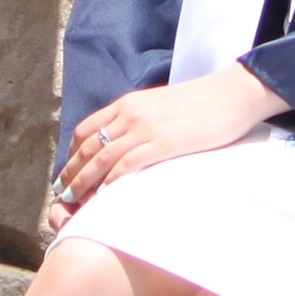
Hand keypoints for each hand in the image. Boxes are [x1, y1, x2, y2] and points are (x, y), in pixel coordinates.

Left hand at [54, 65, 288, 207]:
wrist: (230, 95)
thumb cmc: (201, 102)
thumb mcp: (161, 106)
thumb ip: (141, 119)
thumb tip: (129, 140)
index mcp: (129, 103)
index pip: (86, 129)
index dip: (72, 154)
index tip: (68, 173)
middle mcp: (130, 114)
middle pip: (89, 146)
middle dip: (72, 172)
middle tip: (64, 194)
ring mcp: (145, 128)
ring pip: (102, 158)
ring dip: (84, 182)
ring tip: (75, 201)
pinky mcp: (161, 144)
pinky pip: (126, 166)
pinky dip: (109, 183)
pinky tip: (103, 198)